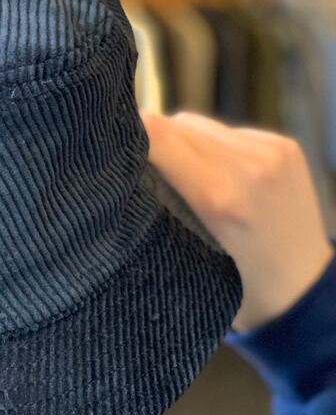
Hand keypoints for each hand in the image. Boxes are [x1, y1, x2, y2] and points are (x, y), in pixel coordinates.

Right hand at [142, 111, 332, 332]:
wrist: (304, 291)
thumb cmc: (237, 287)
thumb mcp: (185, 255)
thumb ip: (157, 204)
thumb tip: (123, 158)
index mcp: (219, 197)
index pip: (156, 133)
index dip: (127, 134)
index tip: (109, 150)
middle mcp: (248, 165)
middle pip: (173, 123)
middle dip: (151, 142)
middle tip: (140, 170)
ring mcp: (270, 151)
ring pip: (196, 124)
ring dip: (180, 142)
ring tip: (183, 177)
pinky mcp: (284, 146)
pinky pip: (226, 132)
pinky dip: (210, 147)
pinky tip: (217, 176)